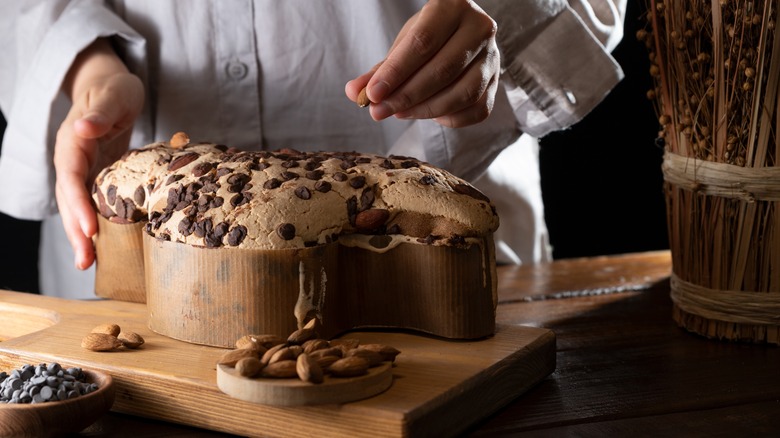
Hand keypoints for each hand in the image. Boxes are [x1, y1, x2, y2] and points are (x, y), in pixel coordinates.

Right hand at [54, 43, 143, 269]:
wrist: (111, 87)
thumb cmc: (116, 89)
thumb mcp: (114, 95)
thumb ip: (101, 112)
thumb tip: (83, 128)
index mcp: (72, 142)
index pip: (71, 177)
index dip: (78, 204)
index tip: (89, 228)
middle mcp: (71, 160)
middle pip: (69, 200)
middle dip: (75, 232)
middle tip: (86, 261)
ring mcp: (81, 170)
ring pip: (76, 207)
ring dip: (81, 235)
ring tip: (88, 264)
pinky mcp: (95, 176)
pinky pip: (91, 204)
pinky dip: (94, 225)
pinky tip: (103, 247)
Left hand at [345, 0, 499, 127]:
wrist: (459, 38)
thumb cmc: (427, 39)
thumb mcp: (402, 45)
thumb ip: (379, 70)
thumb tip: (354, 93)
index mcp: (453, 7)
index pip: (423, 42)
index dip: (396, 72)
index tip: (372, 95)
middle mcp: (479, 28)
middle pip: (443, 69)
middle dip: (406, 96)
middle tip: (378, 111)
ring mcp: (493, 57)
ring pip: (462, 93)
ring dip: (425, 110)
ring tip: (398, 113)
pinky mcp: (497, 83)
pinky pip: (476, 109)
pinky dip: (449, 118)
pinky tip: (429, 114)